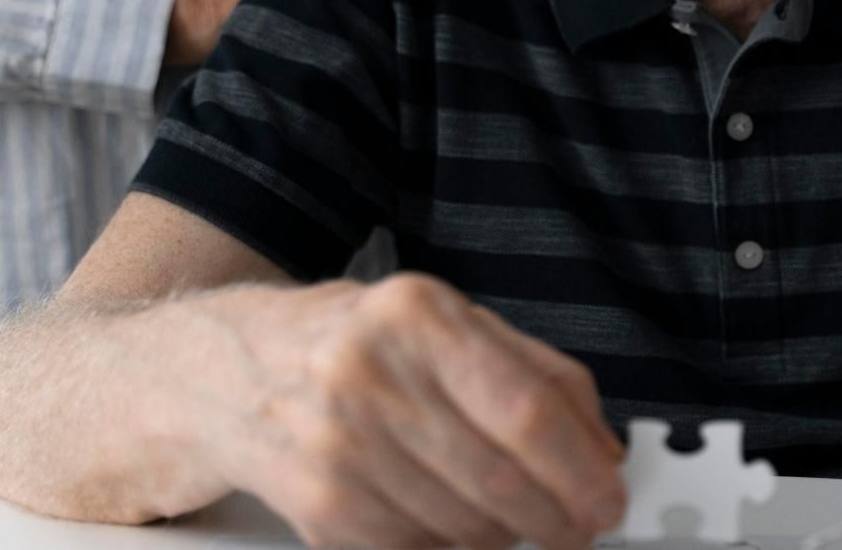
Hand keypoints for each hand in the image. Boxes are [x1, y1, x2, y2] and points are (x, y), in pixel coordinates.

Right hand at [197, 274, 625, 549]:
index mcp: (416, 315)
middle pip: (501, 480)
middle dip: (558, 518)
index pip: (526, 410)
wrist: (233, 371)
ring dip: (506, 536)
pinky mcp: (319, 506)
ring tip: (507, 512)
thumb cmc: (356, 344)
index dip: (582, 469)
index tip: (608, 497)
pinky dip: (452, 548)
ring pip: (466, 528)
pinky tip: (450, 520)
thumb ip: (537, 373)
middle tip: (578, 523)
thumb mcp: (449, 322)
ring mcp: (338, 445)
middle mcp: (370, 375)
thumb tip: (604, 448)